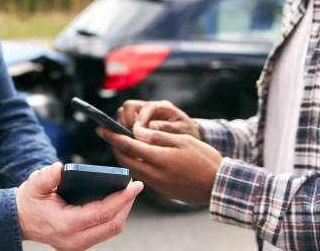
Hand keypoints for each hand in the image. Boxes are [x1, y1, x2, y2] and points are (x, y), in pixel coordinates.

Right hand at [16, 162, 143, 250]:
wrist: (20, 220)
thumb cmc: (29, 202)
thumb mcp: (34, 185)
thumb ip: (46, 177)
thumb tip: (59, 168)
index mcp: (65, 225)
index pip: (102, 213)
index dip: (122, 198)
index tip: (135, 186)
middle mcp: (74, 240)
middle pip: (112, 225)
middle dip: (127, 204)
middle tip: (135, 186)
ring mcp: (78, 245)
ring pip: (111, 230)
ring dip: (122, 211)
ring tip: (128, 192)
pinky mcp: (81, 243)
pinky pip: (104, 231)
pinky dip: (114, 216)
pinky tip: (117, 203)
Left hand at [97, 126, 221, 205]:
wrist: (219, 185)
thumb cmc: (205, 158)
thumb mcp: (183, 140)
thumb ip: (157, 136)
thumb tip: (136, 131)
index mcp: (160, 159)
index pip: (128, 146)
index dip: (112, 136)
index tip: (101, 129)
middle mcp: (155, 174)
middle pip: (125, 160)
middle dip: (114, 147)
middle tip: (109, 135)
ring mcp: (158, 185)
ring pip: (132, 170)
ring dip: (124, 157)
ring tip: (122, 144)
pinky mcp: (162, 191)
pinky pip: (143, 177)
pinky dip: (136, 165)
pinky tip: (139, 157)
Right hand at [117, 100, 200, 139]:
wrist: (189, 138)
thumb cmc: (187, 133)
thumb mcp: (182, 131)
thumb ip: (166, 128)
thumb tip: (150, 127)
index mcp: (162, 107)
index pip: (145, 107)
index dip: (139, 120)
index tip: (136, 134)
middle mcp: (150, 108)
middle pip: (129, 107)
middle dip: (127, 122)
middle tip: (131, 137)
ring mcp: (142, 115)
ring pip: (123, 114)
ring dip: (124, 127)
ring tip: (130, 141)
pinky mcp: (137, 123)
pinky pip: (124, 124)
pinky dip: (124, 133)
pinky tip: (131, 143)